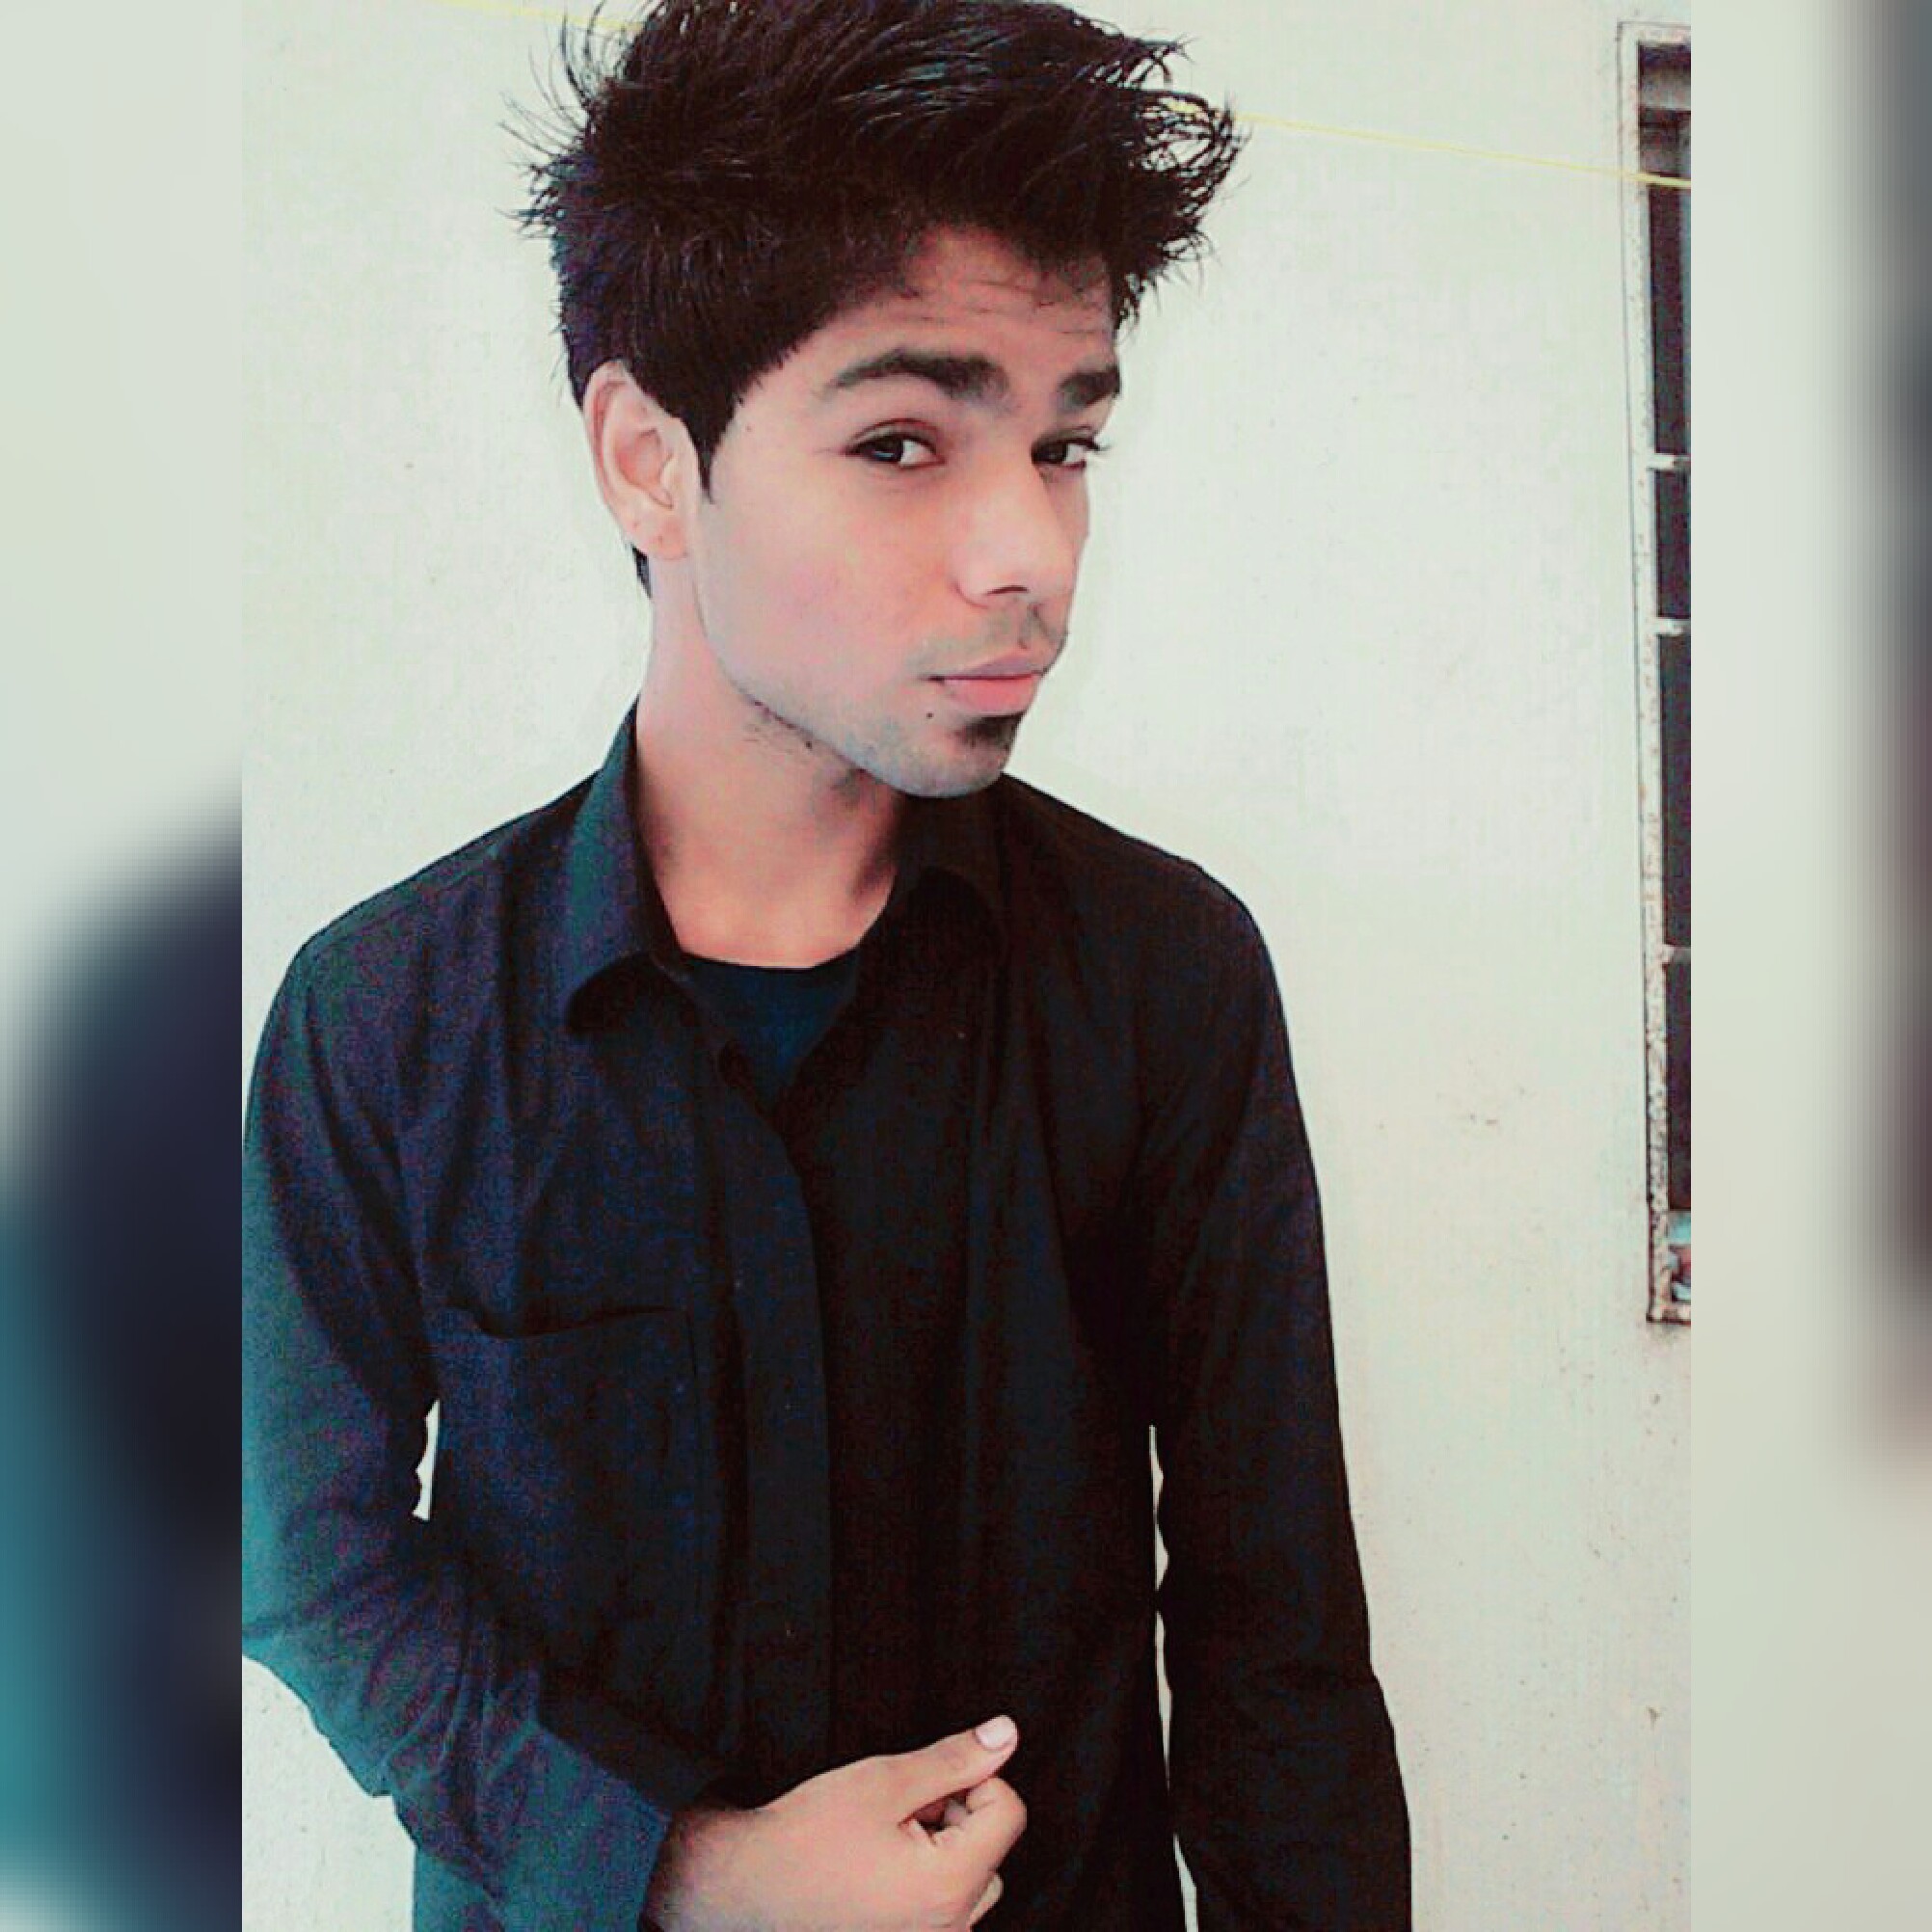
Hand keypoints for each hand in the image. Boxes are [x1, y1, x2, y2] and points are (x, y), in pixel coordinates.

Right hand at [645, 1716, 1026, 1931]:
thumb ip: (955, 1759)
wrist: (747, 1887)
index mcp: (951, 1886)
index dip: (972, 1778)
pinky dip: (924, 1879)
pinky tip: (880, 1867)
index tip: (925, 1783)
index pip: (1008, 1810)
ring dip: (942, 1848)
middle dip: (956, 1814)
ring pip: (970, 1878)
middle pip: (991, 1847)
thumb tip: (1005, 1734)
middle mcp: (949, 1929)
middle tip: (898, 1810)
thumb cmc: (808, 1836)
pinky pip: (943, 1908)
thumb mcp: (887, 1780)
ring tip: (886, 1838)